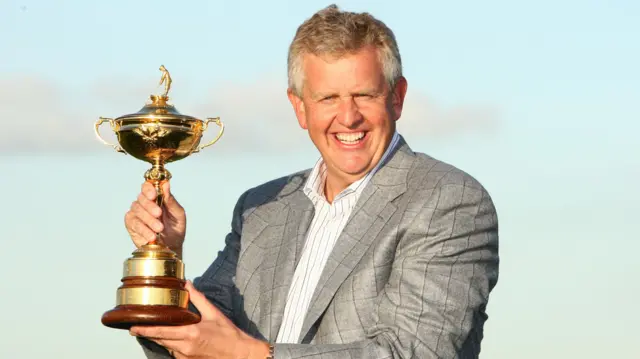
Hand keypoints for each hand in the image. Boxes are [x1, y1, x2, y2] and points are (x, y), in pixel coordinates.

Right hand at [124, 181, 186, 251]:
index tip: (154, 195)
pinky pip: (134, 224)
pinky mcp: (131, 225)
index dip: (149, 189)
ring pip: (137, 211)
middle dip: (150, 206)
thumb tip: (166, 184)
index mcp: (156, 197)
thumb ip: (171, 200)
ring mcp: (136, 213)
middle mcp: (144, 203)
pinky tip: (151, 236)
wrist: (171, 246)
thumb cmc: (175, 228)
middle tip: (159, 214)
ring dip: (149, 220)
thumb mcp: (177, 214)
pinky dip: (143, 230)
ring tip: (159, 229)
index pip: (147, 186)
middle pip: (141, 198)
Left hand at [130, 281, 269, 358]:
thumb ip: (198, 298)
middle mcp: (185, 347)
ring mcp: (186, 356)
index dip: (146, 330)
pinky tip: (175, 339)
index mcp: (190, 333)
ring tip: (153, 331)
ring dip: (160, 339)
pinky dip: (172, 345)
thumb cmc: (228, 334)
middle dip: (148, 334)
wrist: (239, 354)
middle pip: (160, 340)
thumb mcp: (213, 313)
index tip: (133, 328)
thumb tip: (187, 284)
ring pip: (166, 347)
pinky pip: (175, 353)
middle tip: (136, 328)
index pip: (162, 332)